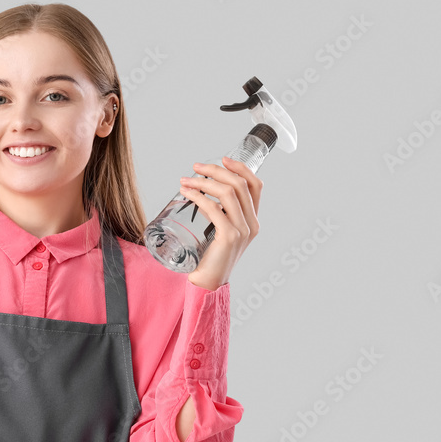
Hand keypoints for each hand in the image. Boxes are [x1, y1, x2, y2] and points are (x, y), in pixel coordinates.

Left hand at [179, 157, 262, 290]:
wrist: (207, 282)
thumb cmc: (209, 256)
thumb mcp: (220, 231)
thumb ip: (218, 213)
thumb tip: (201, 190)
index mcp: (253, 221)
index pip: (255, 186)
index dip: (240, 168)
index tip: (222, 159)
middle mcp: (252, 224)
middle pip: (239, 185)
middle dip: (216, 170)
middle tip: (195, 167)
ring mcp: (242, 231)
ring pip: (227, 193)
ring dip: (204, 181)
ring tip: (185, 180)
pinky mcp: (229, 237)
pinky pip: (214, 208)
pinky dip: (198, 196)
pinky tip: (186, 192)